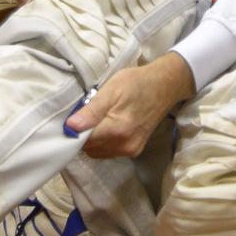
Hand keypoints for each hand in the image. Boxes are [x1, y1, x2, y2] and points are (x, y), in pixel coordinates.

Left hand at [66, 54, 195, 158]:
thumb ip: (91, 111)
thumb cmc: (137, 83)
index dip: (74, 129)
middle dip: (83, 134)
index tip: (75, 115)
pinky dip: (102, 142)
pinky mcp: (134, 151)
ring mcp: (130, 151)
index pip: (83, 140)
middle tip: (88, 114)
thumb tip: (70, 127)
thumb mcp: (111, 89)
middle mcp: (124, 146)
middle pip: (89, 149)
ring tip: (100, 119)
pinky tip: (108, 126)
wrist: (165, 86)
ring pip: (97, 152)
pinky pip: (108, 152)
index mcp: (118, 130)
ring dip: (93, 139)